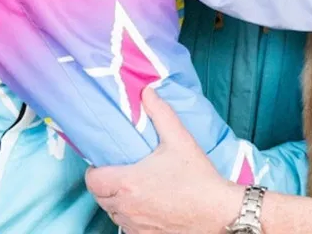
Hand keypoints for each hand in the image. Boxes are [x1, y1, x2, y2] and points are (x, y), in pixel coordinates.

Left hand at [87, 87, 242, 232]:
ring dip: (117, 201)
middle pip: (99, 197)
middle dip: (106, 185)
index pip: (92, 180)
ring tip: (135, 188)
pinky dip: (131, 217)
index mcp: (128, 182)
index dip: (95, 171)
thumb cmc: (199, 178)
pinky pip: (127, 227)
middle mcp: (126, 207)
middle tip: (122, 172)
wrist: (219, 212)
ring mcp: (135, 226)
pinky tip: (147, 206)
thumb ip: (161, 114)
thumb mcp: (180, 140)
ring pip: (112, 213)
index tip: (107, 164)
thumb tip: (147, 92)